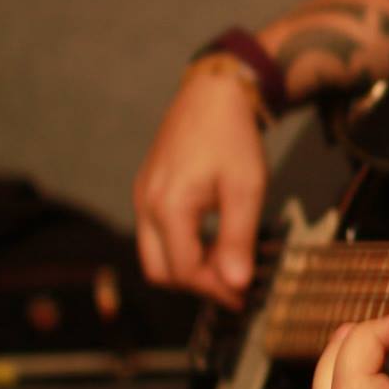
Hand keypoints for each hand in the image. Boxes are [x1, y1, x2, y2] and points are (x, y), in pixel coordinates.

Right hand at [131, 54, 266, 307]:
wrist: (214, 92)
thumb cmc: (232, 135)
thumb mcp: (246, 189)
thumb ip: (237, 239)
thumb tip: (235, 284)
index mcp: (168, 206)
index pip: (185, 271)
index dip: (214, 290)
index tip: (243, 296)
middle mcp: (146, 204)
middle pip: (161, 271)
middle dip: (196, 284)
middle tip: (232, 284)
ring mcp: (143, 195)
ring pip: (155, 254)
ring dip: (188, 266)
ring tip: (226, 261)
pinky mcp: (147, 188)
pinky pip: (156, 232)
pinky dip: (180, 246)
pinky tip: (211, 239)